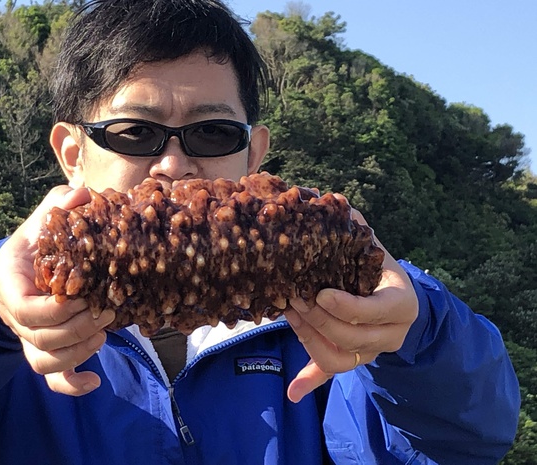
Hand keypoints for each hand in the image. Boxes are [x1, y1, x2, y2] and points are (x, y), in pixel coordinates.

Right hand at [0, 186, 114, 395]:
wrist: (26, 269)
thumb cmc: (37, 244)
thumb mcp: (44, 220)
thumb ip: (60, 205)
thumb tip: (84, 193)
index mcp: (11, 285)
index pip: (24, 309)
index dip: (54, 310)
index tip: (83, 296)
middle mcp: (17, 318)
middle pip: (39, 339)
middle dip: (75, 329)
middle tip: (105, 311)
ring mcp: (30, 337)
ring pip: (44, 362)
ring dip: (77, 353)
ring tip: (103, 334)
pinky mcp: (46, 350)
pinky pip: (53, 378)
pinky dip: (72, 385)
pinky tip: (95, 382)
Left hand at [284, 205, 417, 402]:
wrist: (391, 296)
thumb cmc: (375, 265)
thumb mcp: (369, 245)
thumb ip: (350, 225)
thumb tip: (319, 197)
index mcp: (401, 303)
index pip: (379, 311)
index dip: (349, 307)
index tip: (320, 293)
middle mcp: (391, 333)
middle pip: (354, 339)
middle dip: (319, 320)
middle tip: (293, 299)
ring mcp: (373, 351)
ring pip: (342, 359)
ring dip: (310, 340)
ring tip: (288, 315)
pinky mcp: (354, 360)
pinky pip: (334, 375)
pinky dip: (311, 381)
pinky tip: (293, 391)